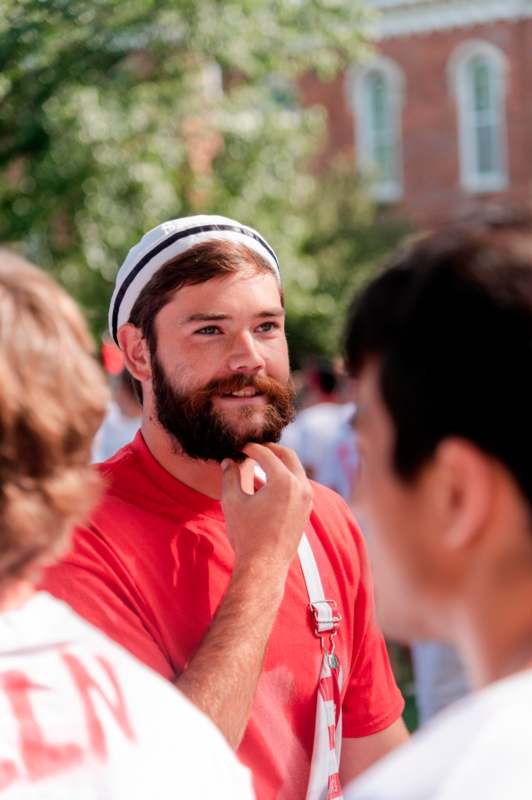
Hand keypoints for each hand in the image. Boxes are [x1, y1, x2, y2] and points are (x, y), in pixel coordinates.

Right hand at [221, 443, 311, 575]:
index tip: (238, 448)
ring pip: (296, 468)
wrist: (264, 567)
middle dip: (269, 449)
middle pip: (287, 454)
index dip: (250, 448)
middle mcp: (301, 486)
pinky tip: (269, 481)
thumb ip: (230, 476)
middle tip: (252, 448)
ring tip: (260, 462)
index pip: (265, 454)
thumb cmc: (246, 535)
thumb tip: (229, 461)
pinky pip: (299, 483)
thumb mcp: (233, 502)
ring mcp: (307, 498)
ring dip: (279, 462)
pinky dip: (286, 476)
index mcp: (284, 481)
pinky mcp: (307, 509)